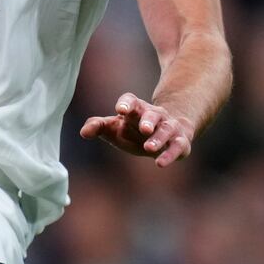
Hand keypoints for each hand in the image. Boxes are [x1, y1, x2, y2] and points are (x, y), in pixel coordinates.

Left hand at [78, 91, 194, 166]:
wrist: (167, 132)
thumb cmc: (134, 129)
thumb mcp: (114, 127)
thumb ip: (98, 126)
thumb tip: (83, 132)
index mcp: (136, 109)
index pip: (131, 101)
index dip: (127, 104)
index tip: (121, 110)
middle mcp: (154, 115)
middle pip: (152, 114)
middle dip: (148, 121)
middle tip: (144, 128)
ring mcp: (169, 127)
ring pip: (166, 130)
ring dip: (159, 138)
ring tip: (149, 148)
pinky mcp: (180, 142)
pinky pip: (178, 146)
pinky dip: (170, 154)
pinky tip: (160, 163)